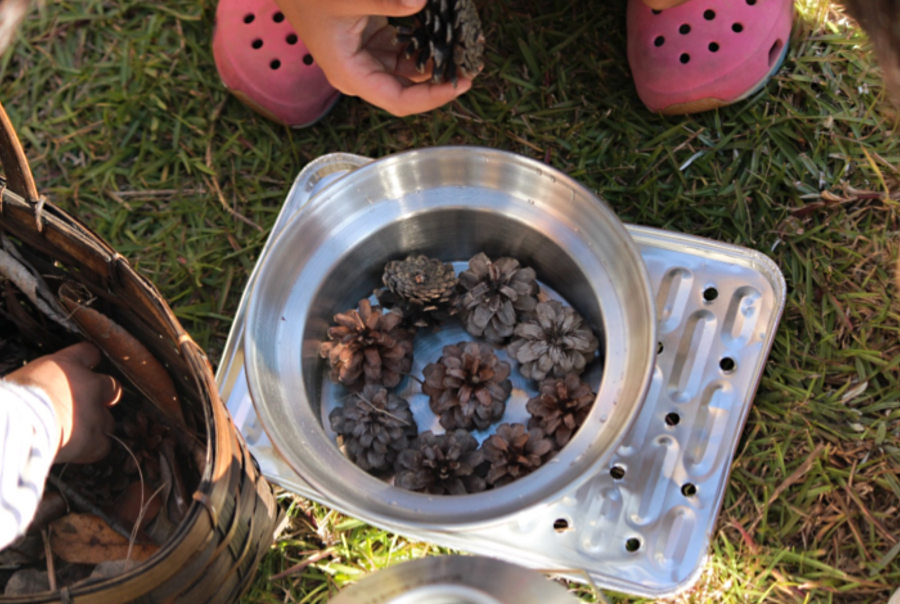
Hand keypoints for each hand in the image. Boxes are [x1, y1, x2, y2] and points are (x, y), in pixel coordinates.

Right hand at [7, 342, 121, 463]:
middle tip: (85, 407)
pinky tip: (79, 450)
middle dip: (103, 398)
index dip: (90, 361)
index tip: (90, 365)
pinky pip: (104, 445)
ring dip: (96, 427)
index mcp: (64, 366)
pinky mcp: (93, 438)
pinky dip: (94, 449)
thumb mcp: (20, 382)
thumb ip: (41, 383)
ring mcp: (93, 412)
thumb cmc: (8, 403)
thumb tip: (39, 393)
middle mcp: (85, 385)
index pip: (88, 353)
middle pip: (112, 388)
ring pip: (108, 420)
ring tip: (75, 434)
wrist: (11, 425)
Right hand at [275, 0, 473, 115]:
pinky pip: (405, 52)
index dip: (432, 98)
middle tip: (471, 66)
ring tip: (463, 50)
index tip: (460, 84)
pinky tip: (444, 35)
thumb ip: (383, 2)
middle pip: (408, 91)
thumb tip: (418, 2)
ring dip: (435, 63)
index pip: (399, 101)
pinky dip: (424, 45)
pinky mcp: (372, 44)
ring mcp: (367, 60)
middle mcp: (360, 74)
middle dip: (439, 81)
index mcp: (351, 74)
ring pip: (409, 72)